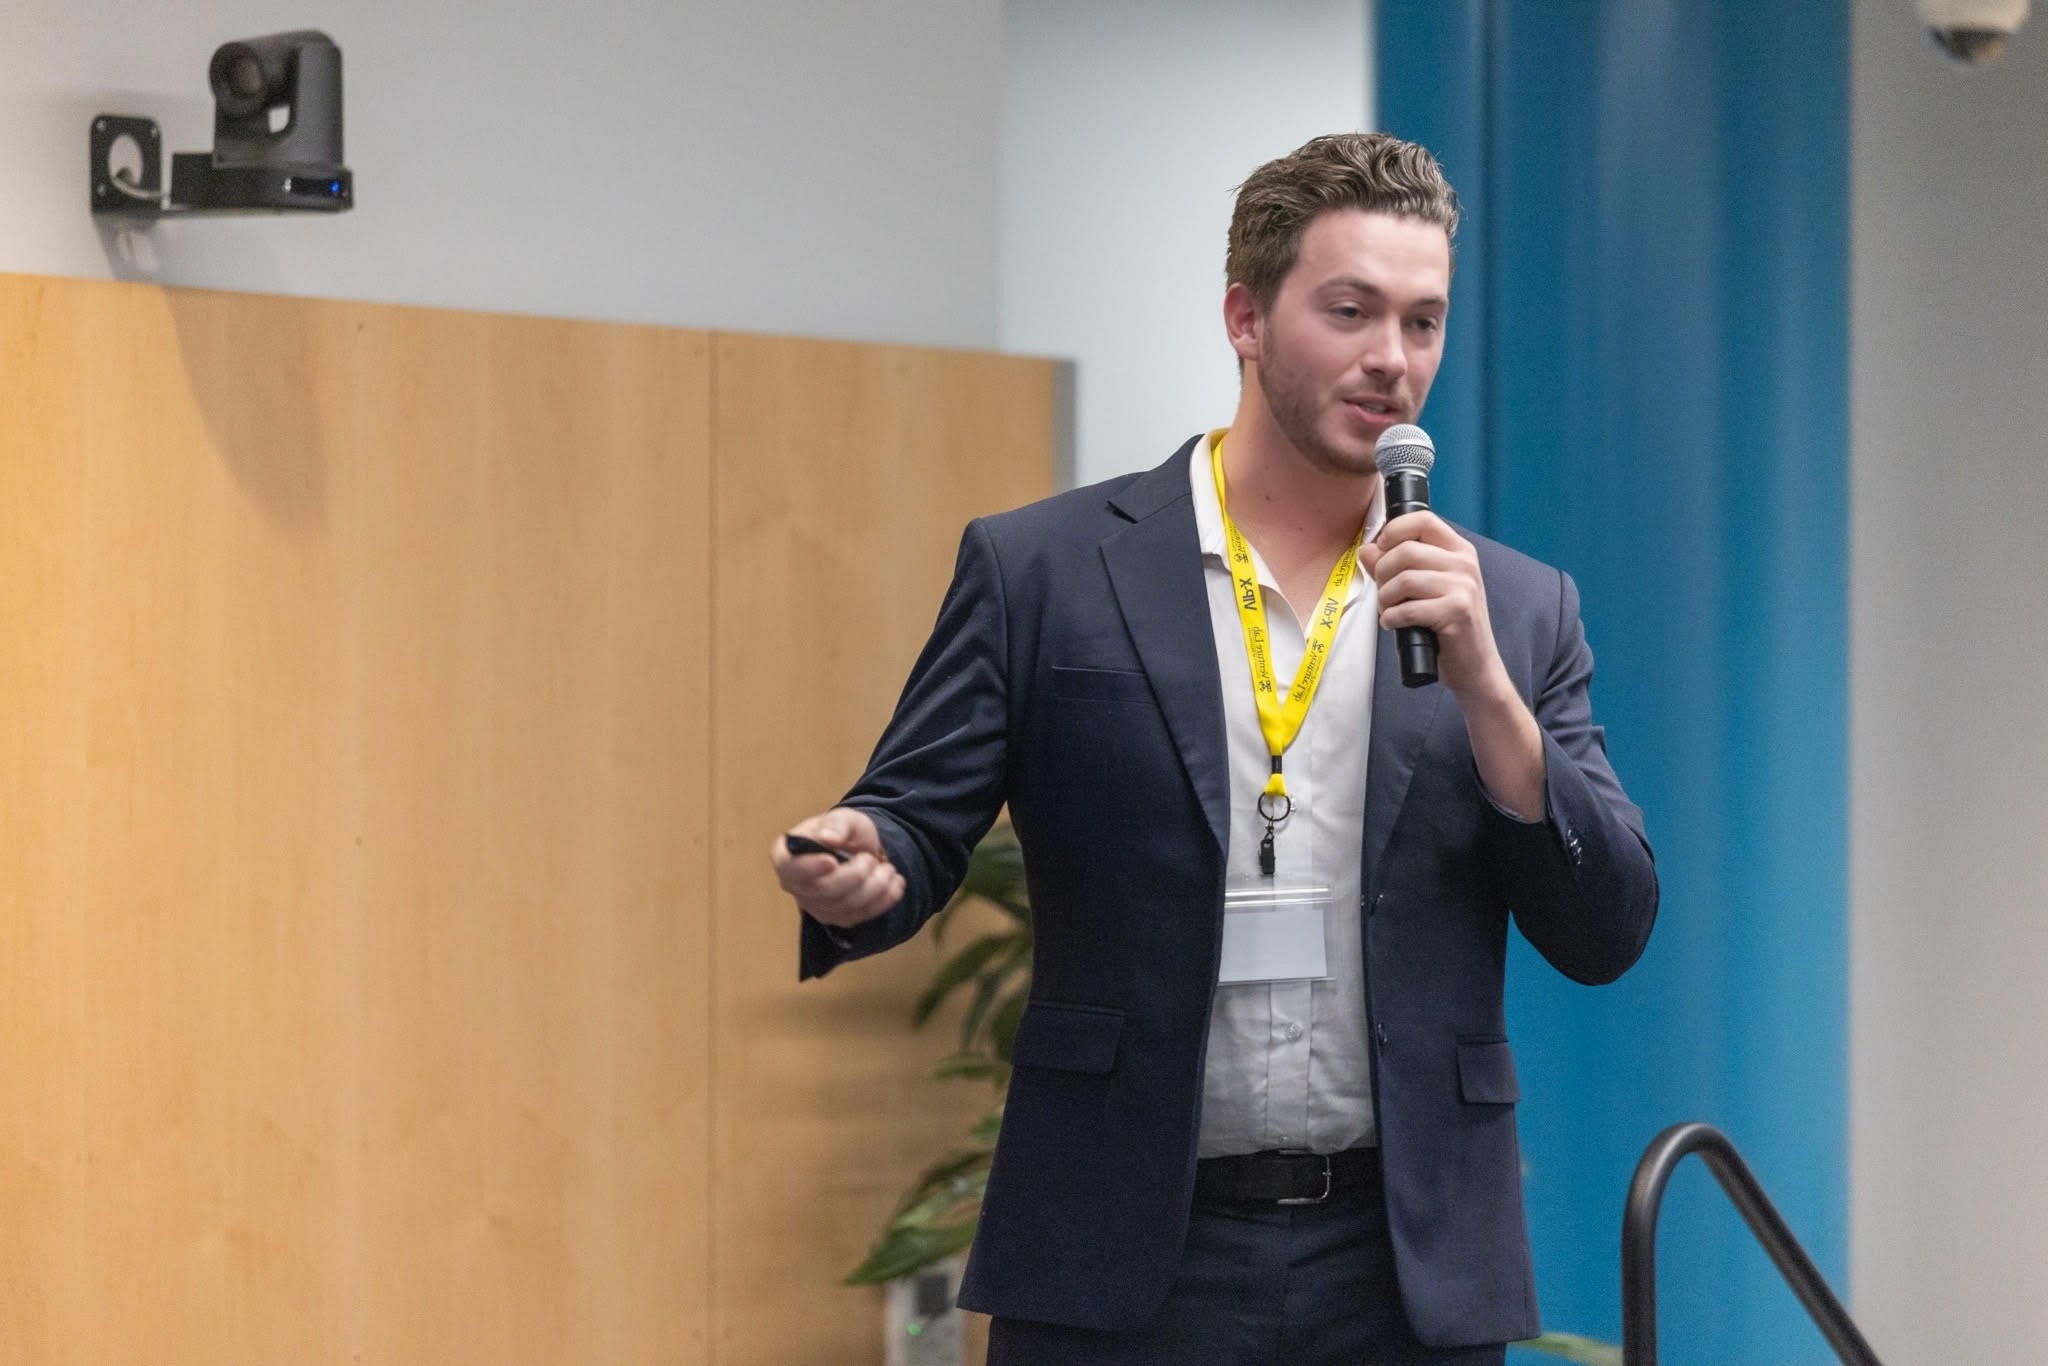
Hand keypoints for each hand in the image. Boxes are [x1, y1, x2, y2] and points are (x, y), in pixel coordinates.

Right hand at [770, 807, 904, 928]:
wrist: (861, 850)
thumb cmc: (844, 832)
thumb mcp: (844, 818)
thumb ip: (837, 825)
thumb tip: (828, 837)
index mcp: (786, 854)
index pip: (790, 867)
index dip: (810, 868)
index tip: (832, 861)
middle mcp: (795, 884)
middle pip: (821, 891)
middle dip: (854, 876)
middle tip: (871, 859)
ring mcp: (814, 904)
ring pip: (843, 906)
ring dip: (873, 888)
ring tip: (888, 869)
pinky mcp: (836, 917)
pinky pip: (859, 916)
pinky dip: (882, 901)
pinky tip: (895, 884)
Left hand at [1358, 511, 1505, 699]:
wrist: (1476, 667)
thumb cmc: (1446, 627)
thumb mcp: (1423, 590)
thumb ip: (1395, 566)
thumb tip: (1366, 548)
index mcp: (1459, 551)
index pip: (1422, 519)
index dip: (1393, 530)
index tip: (1381, 549)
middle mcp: (1465, 564)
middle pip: (1405, 550)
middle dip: (1382, 574)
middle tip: (1384, 594)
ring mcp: (1464, 587)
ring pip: (1403, 579)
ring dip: (1385, 600)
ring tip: (1390, 611)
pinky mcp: (1456, 612)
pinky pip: (1407, 608)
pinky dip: (1391, 618)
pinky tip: (1395, 625)